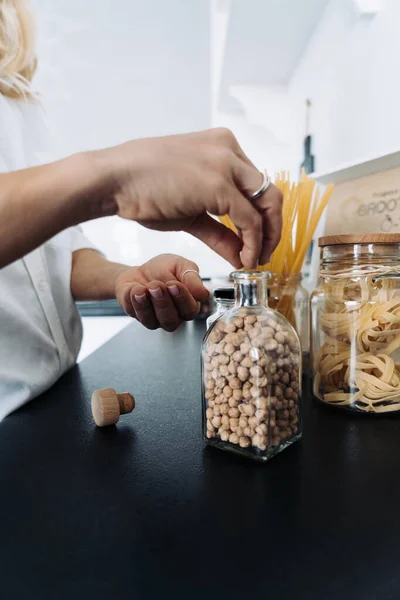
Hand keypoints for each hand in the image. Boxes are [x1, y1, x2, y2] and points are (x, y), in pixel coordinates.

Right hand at [98, 128, 282, 268]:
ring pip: (267, 204)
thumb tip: (239, 252)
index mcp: (222, 146)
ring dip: (266, 238)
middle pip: (269, 193)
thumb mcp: (190, 209)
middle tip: (264, 254)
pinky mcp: (219, 184)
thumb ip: (219, 228)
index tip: (256, 242)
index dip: (261, 217)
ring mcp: (225, 164)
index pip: (255, 185)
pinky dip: (253, 244)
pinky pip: (250, 220)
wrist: (113, 179)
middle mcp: (229, 150)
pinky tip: (243, 260)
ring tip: (255, 261)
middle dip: (272, 229)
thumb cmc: (142, 189)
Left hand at [115, 254, 209, 331]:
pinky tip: (134, 289)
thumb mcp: (180, 265)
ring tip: (143, 289)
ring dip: (146, 305)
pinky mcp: (136, 315)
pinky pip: (134, 313)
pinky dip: (133, 300)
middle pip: (171, 320)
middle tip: (157, 286)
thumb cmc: (164, 270)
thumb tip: (204, 293)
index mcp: (187, 305)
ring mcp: (153, 319)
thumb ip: (192, 277)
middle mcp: (172, 317)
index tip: (174, 284)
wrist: (140, 270)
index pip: (189, 310)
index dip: (182, 298)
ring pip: (152, 321)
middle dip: (163, 303)